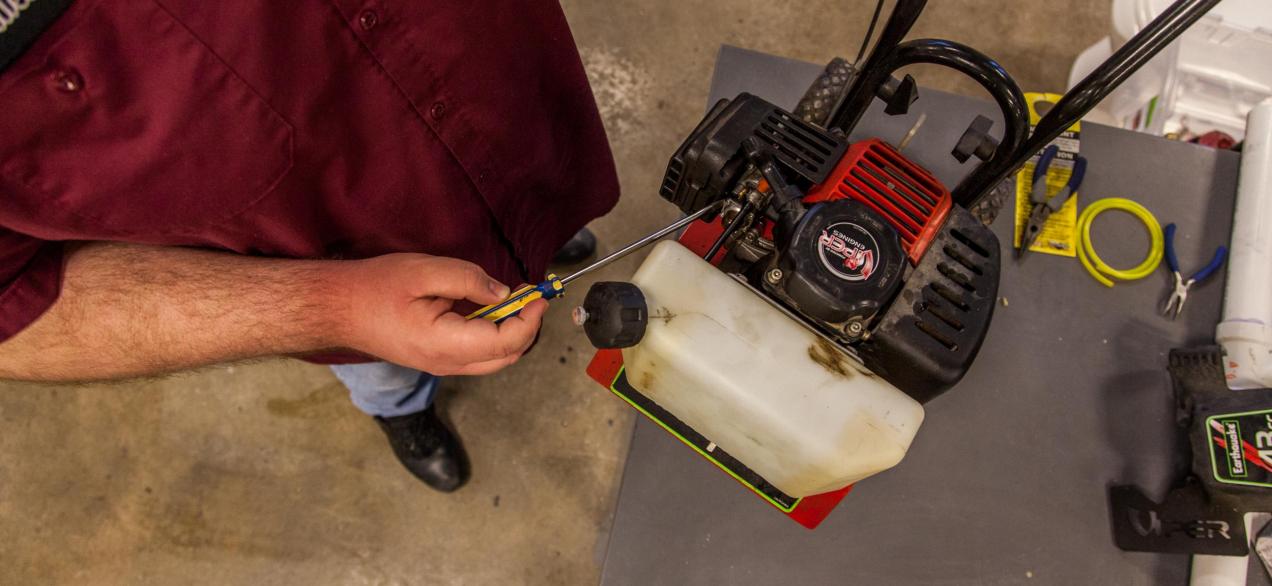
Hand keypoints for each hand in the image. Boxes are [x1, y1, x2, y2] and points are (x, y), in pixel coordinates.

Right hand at [336, 253, 546, 374]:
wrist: (337, 309)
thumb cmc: (373, 288)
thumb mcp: (424, 271)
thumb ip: (469, 280)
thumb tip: (503, 293)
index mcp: (444, 345)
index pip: (506, 342)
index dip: (529, 319)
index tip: (537, 295)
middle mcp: (446, 363)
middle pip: (506, 357)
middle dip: (526, 327)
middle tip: (529, 296)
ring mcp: (440, 365)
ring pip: (493, 359)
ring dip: (510, 331)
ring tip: (512, 299)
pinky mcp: (436, 359)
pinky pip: (476, 353)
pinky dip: (492, 333)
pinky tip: (488, 308)